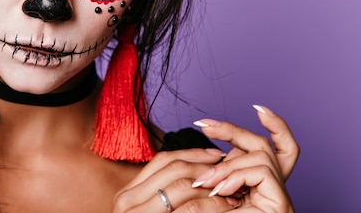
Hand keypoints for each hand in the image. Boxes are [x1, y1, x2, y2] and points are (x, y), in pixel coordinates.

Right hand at [113, 148, 239, 211]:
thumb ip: (163, 196)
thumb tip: (198, 170)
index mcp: (127, 193)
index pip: (163, 160)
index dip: (192, 154)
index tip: (217, 154)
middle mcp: (127, 201)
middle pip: (173, 168)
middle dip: (206, 167)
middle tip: (230, 170)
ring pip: (181, 186)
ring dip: (212, 185)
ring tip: (233, 189)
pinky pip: (189, 209)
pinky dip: (212, 204)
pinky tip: (228, 207)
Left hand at [191, 105, 299, 211]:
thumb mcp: (215, 193)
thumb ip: (218, 175)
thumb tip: (213, 156)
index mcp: (261, 186)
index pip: (280, 151)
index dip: (276, 127)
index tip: (259, 108)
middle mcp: (274, 189)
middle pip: (264, 146)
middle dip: (234, 131)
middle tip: (205, 126)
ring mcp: (280, 196)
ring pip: (261, 156)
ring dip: (228, 165)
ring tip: (207, 182)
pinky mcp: (281, 203)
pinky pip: (262, 171)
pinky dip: (237, 177)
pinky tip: (222, 191)